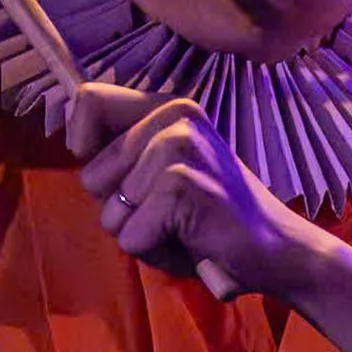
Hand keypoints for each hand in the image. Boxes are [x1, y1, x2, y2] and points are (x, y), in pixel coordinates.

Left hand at [69, 83, 334, 302]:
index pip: (88, 99)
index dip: (82, 141)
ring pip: (110, 212)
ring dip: (141, 234)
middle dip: (121, 209)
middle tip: (170, 213)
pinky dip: (157, 252)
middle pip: (91, 174)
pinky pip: (132, 237)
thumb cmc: (210, 219)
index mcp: (168, 107)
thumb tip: (76, 144)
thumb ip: (125, 156)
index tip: (110, 172)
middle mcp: (174, 116)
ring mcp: (178, 147)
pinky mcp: (180, 185)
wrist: (275, 248)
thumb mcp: (162, 173)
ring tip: (183, 228)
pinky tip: (192, 242)